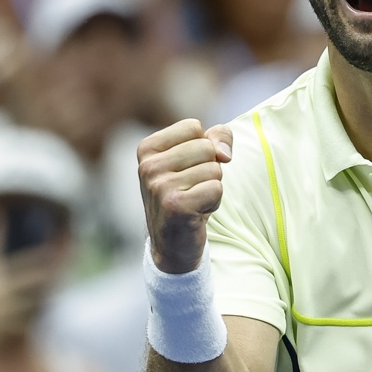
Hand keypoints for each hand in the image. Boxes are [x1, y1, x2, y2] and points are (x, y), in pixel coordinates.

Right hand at [138, 118, 233, 273]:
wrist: (172, 245)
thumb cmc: (187, 194)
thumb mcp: (197, 159)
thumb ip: (217, 137)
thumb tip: (224, 154)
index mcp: (147, 148)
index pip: (194, 127)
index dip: (202, 148)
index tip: (187, 170)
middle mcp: (148, 166)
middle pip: (206, 147)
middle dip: (209, 169)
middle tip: (193, 189)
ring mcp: (159, 187)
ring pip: (214, 169)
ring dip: (212, 187)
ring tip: (194, 201)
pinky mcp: (176, 206)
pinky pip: (216, 188)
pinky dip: (214, 202)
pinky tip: (197, 213)